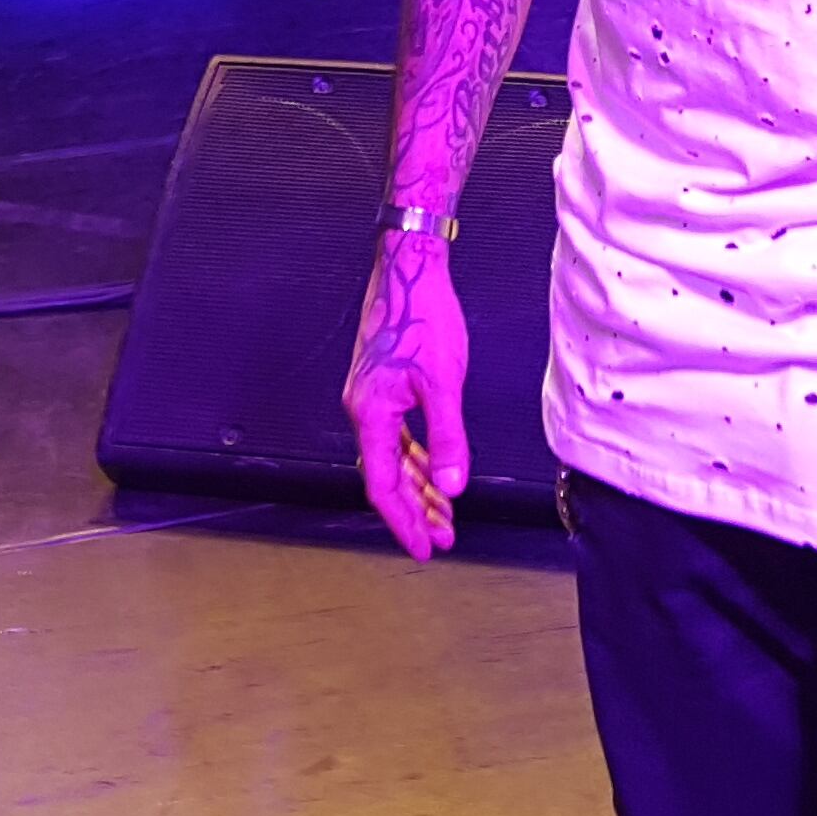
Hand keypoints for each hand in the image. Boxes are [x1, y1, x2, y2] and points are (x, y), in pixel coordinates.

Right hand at [344, 235, 470, 558]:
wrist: (409, 268)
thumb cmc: (423, 315)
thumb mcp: (443, 382)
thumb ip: (447, 437)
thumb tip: (453, 485)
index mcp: (370, 413)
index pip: (382, 484)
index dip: (403, 520)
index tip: (422, 547)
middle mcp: (363, 409)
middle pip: (386, 475)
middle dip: (415, 509)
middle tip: (441, 537)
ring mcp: (371, 397)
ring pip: (393, 456)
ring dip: (418, 484)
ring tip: (444, 511)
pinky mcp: (383, 384)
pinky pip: (396, 434)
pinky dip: (416, 456)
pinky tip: (433, 468)